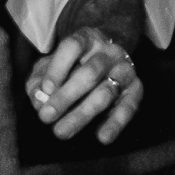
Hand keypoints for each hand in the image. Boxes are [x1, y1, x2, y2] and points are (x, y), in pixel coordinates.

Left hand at [24, 26, 141, 144]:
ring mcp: (125, 69)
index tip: (46, 90)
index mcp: (87, 38)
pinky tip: (101, 137)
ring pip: (106, 93)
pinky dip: (115, 123)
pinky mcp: (137, 89)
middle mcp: (109, 51)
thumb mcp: (51, 64)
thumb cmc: (71, 62)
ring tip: (61, 131)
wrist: (108, 54)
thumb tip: (38, 100)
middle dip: (65, 97)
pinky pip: (128, 107)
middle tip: (45, 117)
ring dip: (82, 114)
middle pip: (89, 73)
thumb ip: (39, 79)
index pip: (72, 47)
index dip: (58, 68)